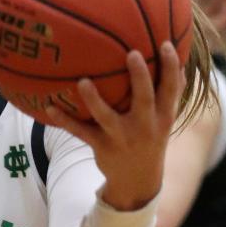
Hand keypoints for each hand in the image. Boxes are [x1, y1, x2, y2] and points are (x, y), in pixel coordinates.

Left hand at [43, 43, 184, 210]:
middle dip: (139, 78)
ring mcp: (121, 137)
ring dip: (94, 100)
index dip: (170, 68)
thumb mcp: (165, 119)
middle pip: (144, 100)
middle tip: (132, 53)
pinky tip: (49, 107)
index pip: (170, 90)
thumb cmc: (150, 137)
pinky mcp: (101, 146)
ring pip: (107, 117)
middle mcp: (144, 126)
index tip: (165, 44)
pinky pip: (80, 132)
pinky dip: (65, 120)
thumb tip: (176, 55)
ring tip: (83, 81)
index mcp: (162, 117)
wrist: (138, 182)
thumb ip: (170, 91)